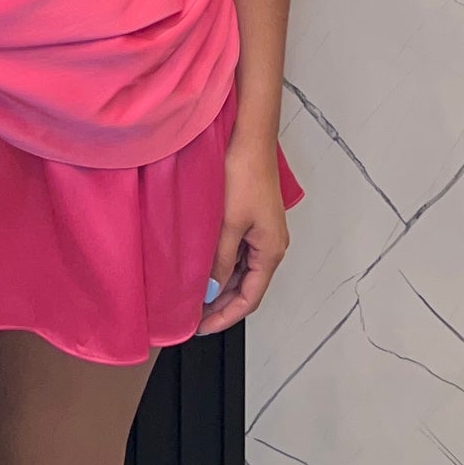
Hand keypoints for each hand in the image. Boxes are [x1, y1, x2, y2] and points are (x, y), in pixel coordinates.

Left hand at [193, 133, 288, 335]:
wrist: (250, 137)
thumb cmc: (244, 175)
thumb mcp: (229, 224)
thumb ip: (221, 261)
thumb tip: (210, 293)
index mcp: (271, 251)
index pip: (250, 298)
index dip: (226, 316)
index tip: (201, 327)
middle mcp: (271, 245)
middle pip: (248, 287)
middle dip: (222, 303)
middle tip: (192, 316)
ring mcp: (263, 232)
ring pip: (242, 270)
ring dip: (221, 285)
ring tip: (194, 297)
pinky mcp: (253, 218)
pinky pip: (239, 252)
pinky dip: (223, 265)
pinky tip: (204, 267)